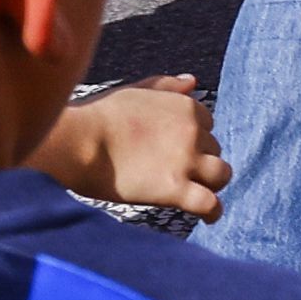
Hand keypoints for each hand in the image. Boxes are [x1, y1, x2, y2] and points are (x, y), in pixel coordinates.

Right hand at [47, 76, 230, 218]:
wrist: (79, 141)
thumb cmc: (98, 117)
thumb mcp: (135, 92)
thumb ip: (165, 86)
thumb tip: (191, 82)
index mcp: (186, 107)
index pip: (206, 124)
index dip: (193, 137)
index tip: (175, 148)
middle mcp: (193, 132)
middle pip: (213, 149)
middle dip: (200, 159)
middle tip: (177, 171)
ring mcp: (186, 161)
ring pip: (221, 175)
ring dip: (213, 183)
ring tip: (200, 191)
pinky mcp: (175, 190)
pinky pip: (210, 204)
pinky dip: (213, 212)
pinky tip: (209, 217)